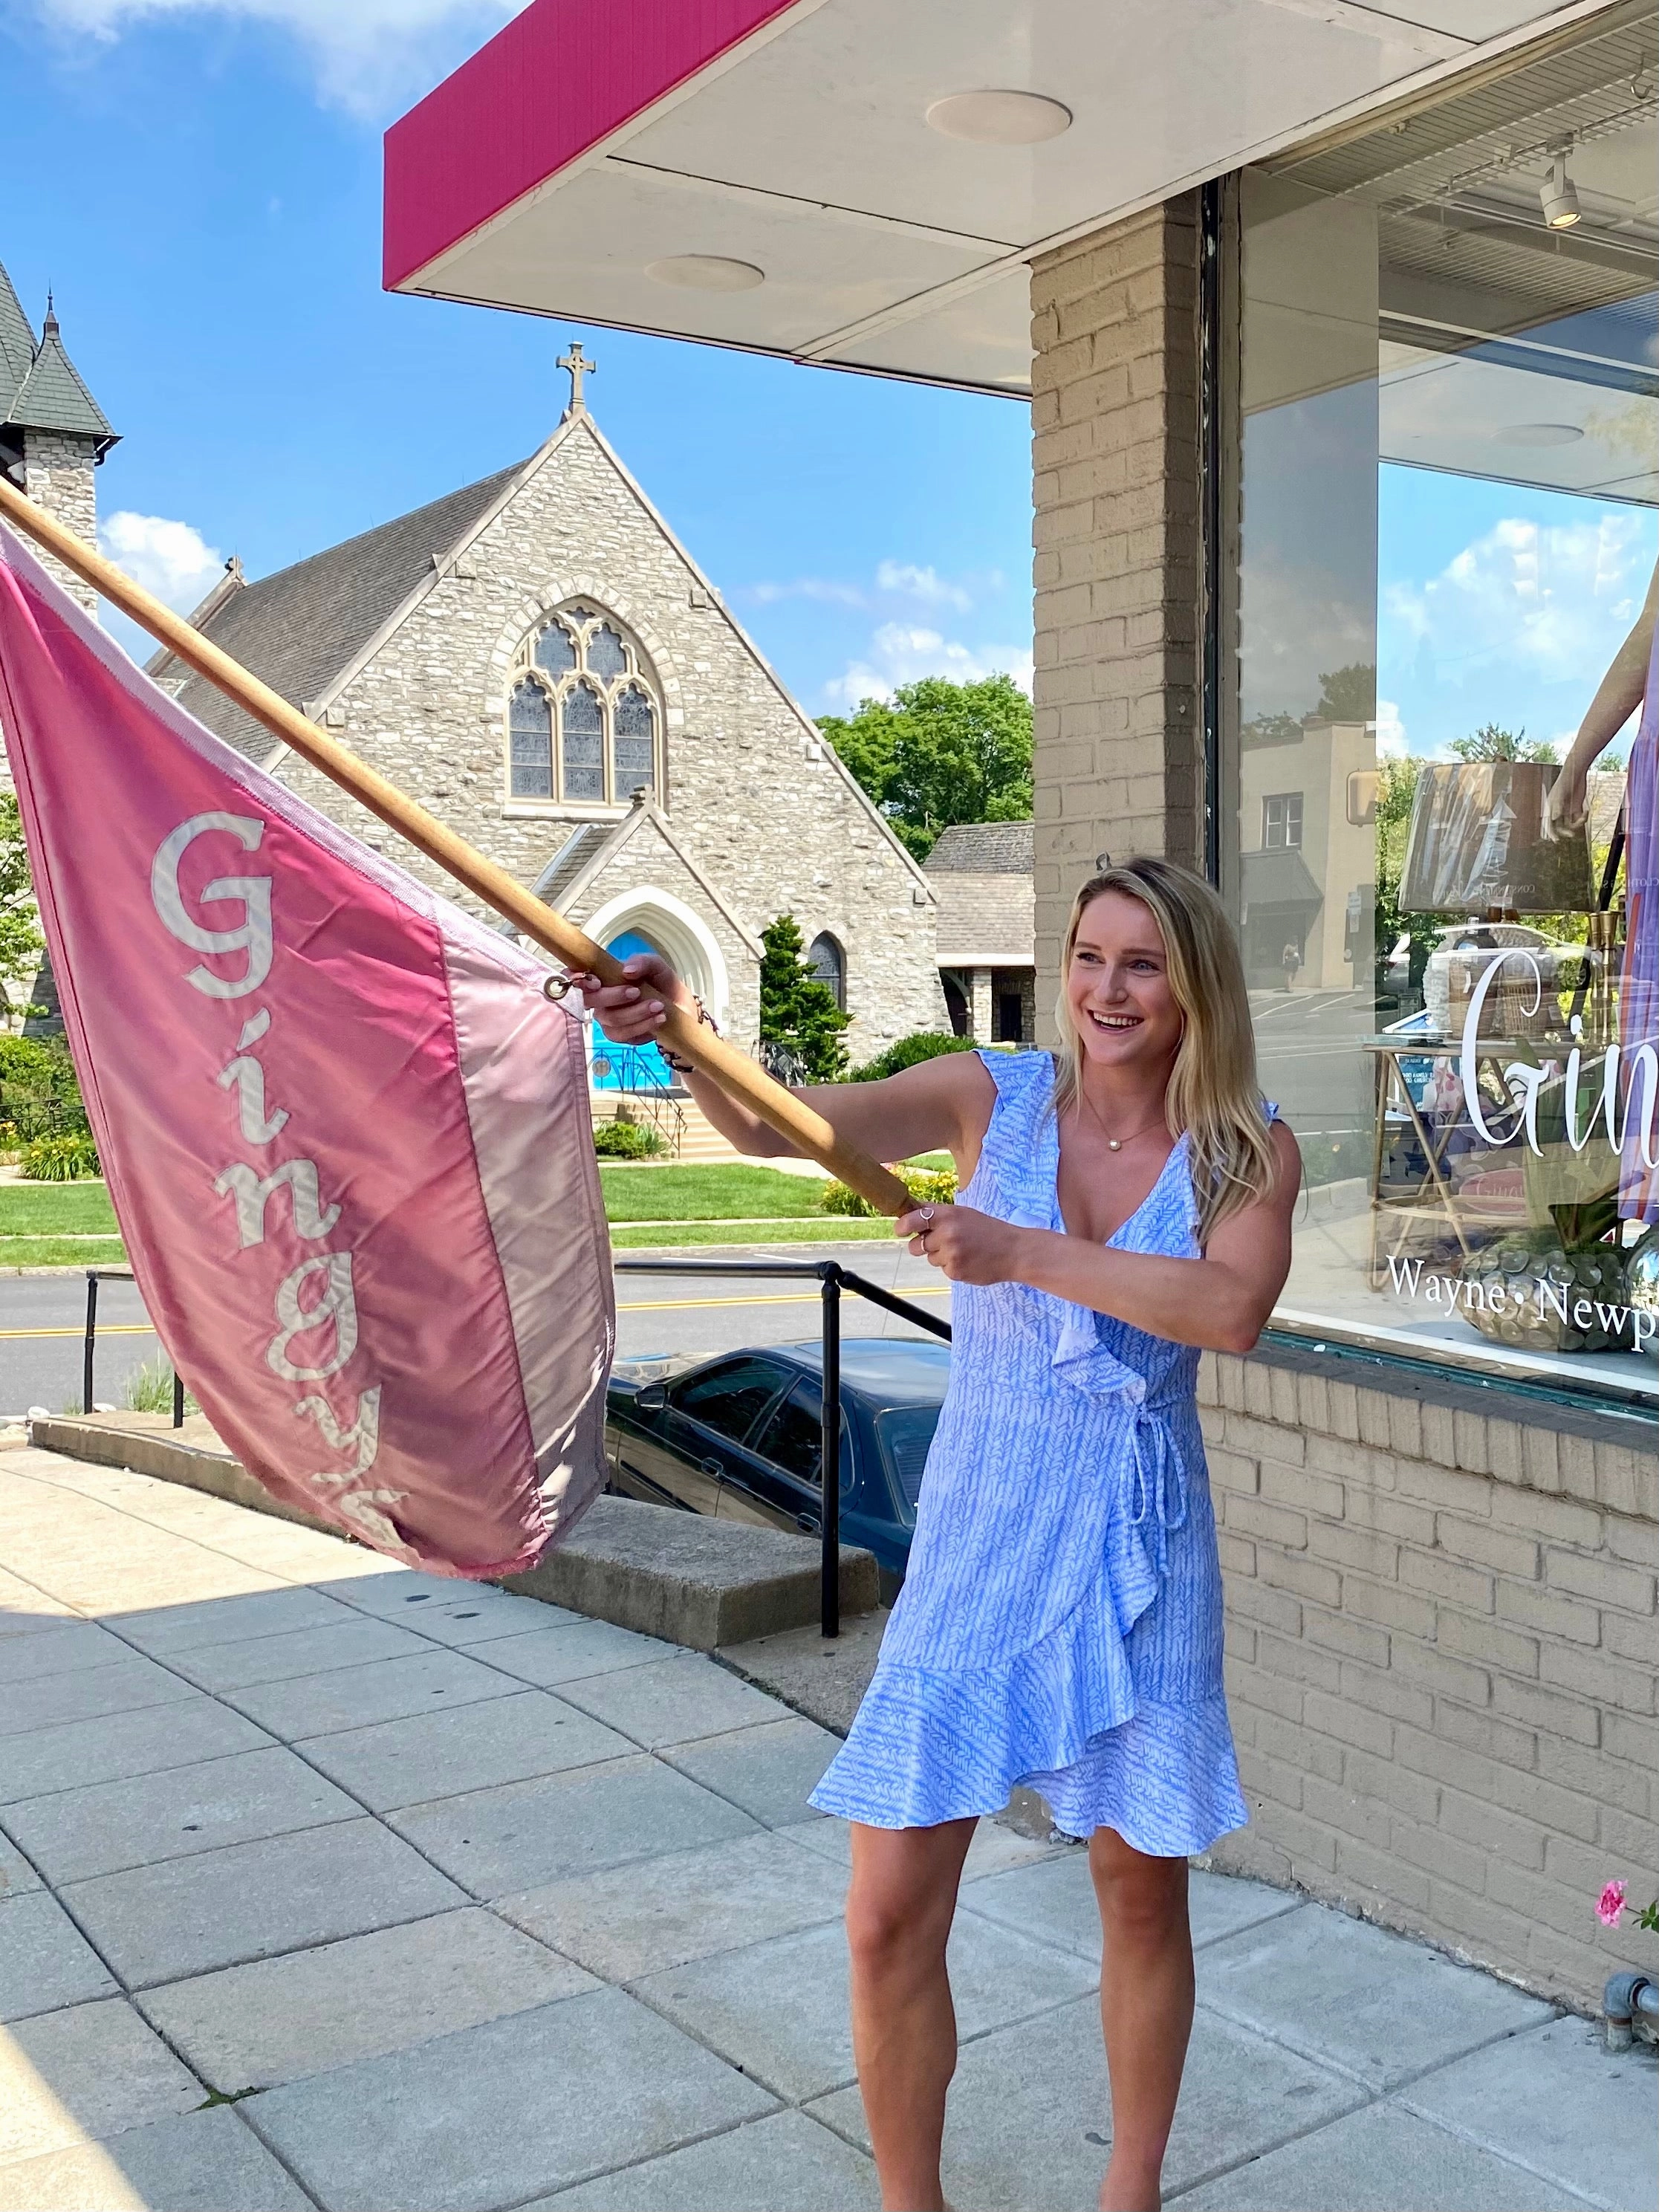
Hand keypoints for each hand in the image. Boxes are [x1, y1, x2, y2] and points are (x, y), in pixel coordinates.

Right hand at [565, 952, 691, 1046]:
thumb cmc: (660, 982)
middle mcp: (599, 998)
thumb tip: (627, 970)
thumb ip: (642, 962)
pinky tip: (659, 1018)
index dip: (577, 979)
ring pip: (610, 1018)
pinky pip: (622, 1034)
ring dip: (636, 1012)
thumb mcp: (656, 966)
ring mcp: (606, 1018)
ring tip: (659, 1005)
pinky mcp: (618, 1035)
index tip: (595, 981)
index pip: (576, 977)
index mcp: (602, 977)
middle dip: (613, 996)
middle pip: (591, 1000)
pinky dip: (642, 1025)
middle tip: (636, 991)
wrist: (679, 1006)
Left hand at [896, 1201, 1021, 1283]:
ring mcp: (950, 1254)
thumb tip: (910, 1209)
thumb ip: (937, 1213)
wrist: (1014, 1251)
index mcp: (948, 1214)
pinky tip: (969, 1260)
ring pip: (930, 1258)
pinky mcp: (955, 1271)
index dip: (902, 1226)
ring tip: (963, 1250)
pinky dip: (952, 1266)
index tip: (900, 1229)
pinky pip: (942, 1269)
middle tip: (943, 1242)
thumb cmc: (988, 1230)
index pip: (913, 1219)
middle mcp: (947, 1233)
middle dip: (924, 1245)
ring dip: (941, 1256)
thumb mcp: (964, 1214)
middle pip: (916, 1244)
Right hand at [1550, 753, 1589, 834]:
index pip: (1548, 824)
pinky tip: (1586, 811)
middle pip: (1559, 827)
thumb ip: (1557, 806)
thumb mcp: (1560, 794)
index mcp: (1550, 809)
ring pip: (1569, 824)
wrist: (1576, 773)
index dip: (1551, 833)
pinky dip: (1583, 818)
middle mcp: (1558, 811)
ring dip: (1576, 825)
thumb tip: (1554, 818)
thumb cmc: (1565, 782)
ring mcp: (1567, 810)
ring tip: (1583, 818)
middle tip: (1571, 835)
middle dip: (1565, 832)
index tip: (1556, 840)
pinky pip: (1578, 819)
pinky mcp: (1577, 808)